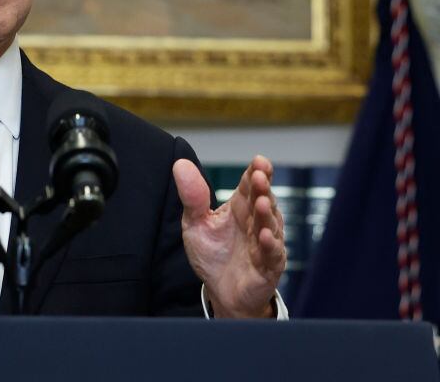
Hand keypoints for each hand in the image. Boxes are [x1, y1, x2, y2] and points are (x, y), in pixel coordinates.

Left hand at [172, 155, 284, 317]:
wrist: (220, 291)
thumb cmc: (212, 253)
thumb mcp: (195, 223)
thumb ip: (192, 197)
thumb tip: (180, 163)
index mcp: (240, 207)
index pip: (249, 185)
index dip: (256, 172)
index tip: (258, 161)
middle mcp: (256, 221)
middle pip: (263, 200)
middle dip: (263, 188)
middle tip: (260, 176)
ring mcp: (265, 243)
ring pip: (270, 225)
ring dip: (267, 214)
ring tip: (261, 203)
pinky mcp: (269, 266)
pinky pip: (272, 254)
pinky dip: (270, 245)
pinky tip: (265, 236)